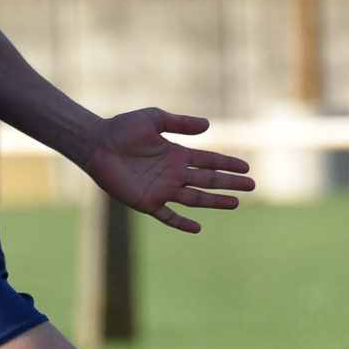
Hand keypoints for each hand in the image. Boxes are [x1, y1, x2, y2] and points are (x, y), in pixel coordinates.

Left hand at [81, 109, 252, 233]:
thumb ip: (180, 123)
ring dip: (214, 201)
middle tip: (251, 186)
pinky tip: (197, 228)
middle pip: (207, 180)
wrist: (97, 144)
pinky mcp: (146, 202)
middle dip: (229, 183)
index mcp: (177, 154)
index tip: (246, 168)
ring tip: (234, 204)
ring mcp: (161, 189)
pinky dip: (181, 223)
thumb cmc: (123, 128)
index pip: (208, 161)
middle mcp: (173, 173)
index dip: (227, 164)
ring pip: (194, 198)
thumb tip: (208, 126)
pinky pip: (167, 216)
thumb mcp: (154, 119)